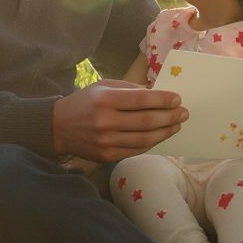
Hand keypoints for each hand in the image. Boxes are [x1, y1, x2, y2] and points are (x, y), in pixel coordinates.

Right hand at [52, 80, 187, 161]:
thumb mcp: (103, 87)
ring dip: (165, 132)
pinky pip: (136, 150)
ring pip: (145, 139)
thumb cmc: (84, 102)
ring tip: (176, 125)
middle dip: (170, 116)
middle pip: (147, 121)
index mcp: (105, 100)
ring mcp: (106, 141)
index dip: (162, 100)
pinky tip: (160, 136)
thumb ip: (129, 89)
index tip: (177, 99)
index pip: (141, 100)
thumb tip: (156, 93)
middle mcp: (106, 121)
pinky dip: (151, 143)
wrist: (58, 127)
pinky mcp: (106, 156)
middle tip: (184, 113)